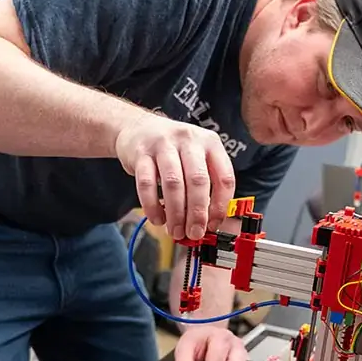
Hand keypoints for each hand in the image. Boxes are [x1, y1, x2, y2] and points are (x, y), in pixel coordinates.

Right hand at [115, 113, 235, 239]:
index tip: (214, 224)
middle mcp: (189, 140)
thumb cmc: (173, 149)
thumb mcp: (196, 157)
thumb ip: (205, 184)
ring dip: (176, 213)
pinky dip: (152, 206)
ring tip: (175, 230)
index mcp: (211, 143)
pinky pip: (146, 184)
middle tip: (194, 233)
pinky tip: (157, 218)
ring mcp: (164, 144)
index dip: (220, 206)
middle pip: (198, 181)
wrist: (137, 127)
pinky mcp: (140, 152)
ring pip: (173, 184)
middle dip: (197, 213)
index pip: (224, 178)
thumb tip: (208, 222)